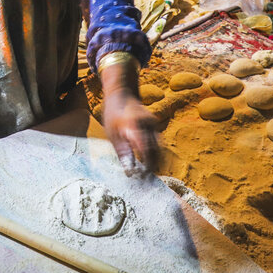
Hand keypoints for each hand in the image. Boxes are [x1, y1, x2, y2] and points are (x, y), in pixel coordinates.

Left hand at [99, 56, 158, 174]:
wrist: (122, 93)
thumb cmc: (113, 114)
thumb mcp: (112, 133)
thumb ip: (122, 152)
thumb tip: (130, 171)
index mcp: (135, 126)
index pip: (146, 150)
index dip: (147, 166)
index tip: (142, 178)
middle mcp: (148, 125)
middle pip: (157, 150)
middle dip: (153, 166)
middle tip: (146, 180)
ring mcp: (154, 124)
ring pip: (160, 148)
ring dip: (156, 161)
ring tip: (147, 174)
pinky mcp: (156, 126)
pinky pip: (159, 143)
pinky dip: (155, 154)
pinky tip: (148, 163)